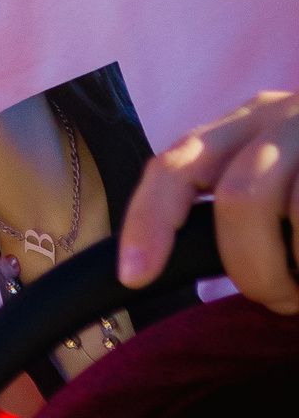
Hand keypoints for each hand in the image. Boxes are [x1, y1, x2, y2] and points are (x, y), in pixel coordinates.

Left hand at [119, 90, 298, 312]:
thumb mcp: (283, 169)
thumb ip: (247, 207)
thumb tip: (186, 268)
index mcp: (246, 123)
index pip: (175, 166)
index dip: (149, 221)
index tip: (135, 276)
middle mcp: (282, 118)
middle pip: (242, 200)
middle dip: (254, 270)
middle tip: (282, 300)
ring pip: (298, 216)